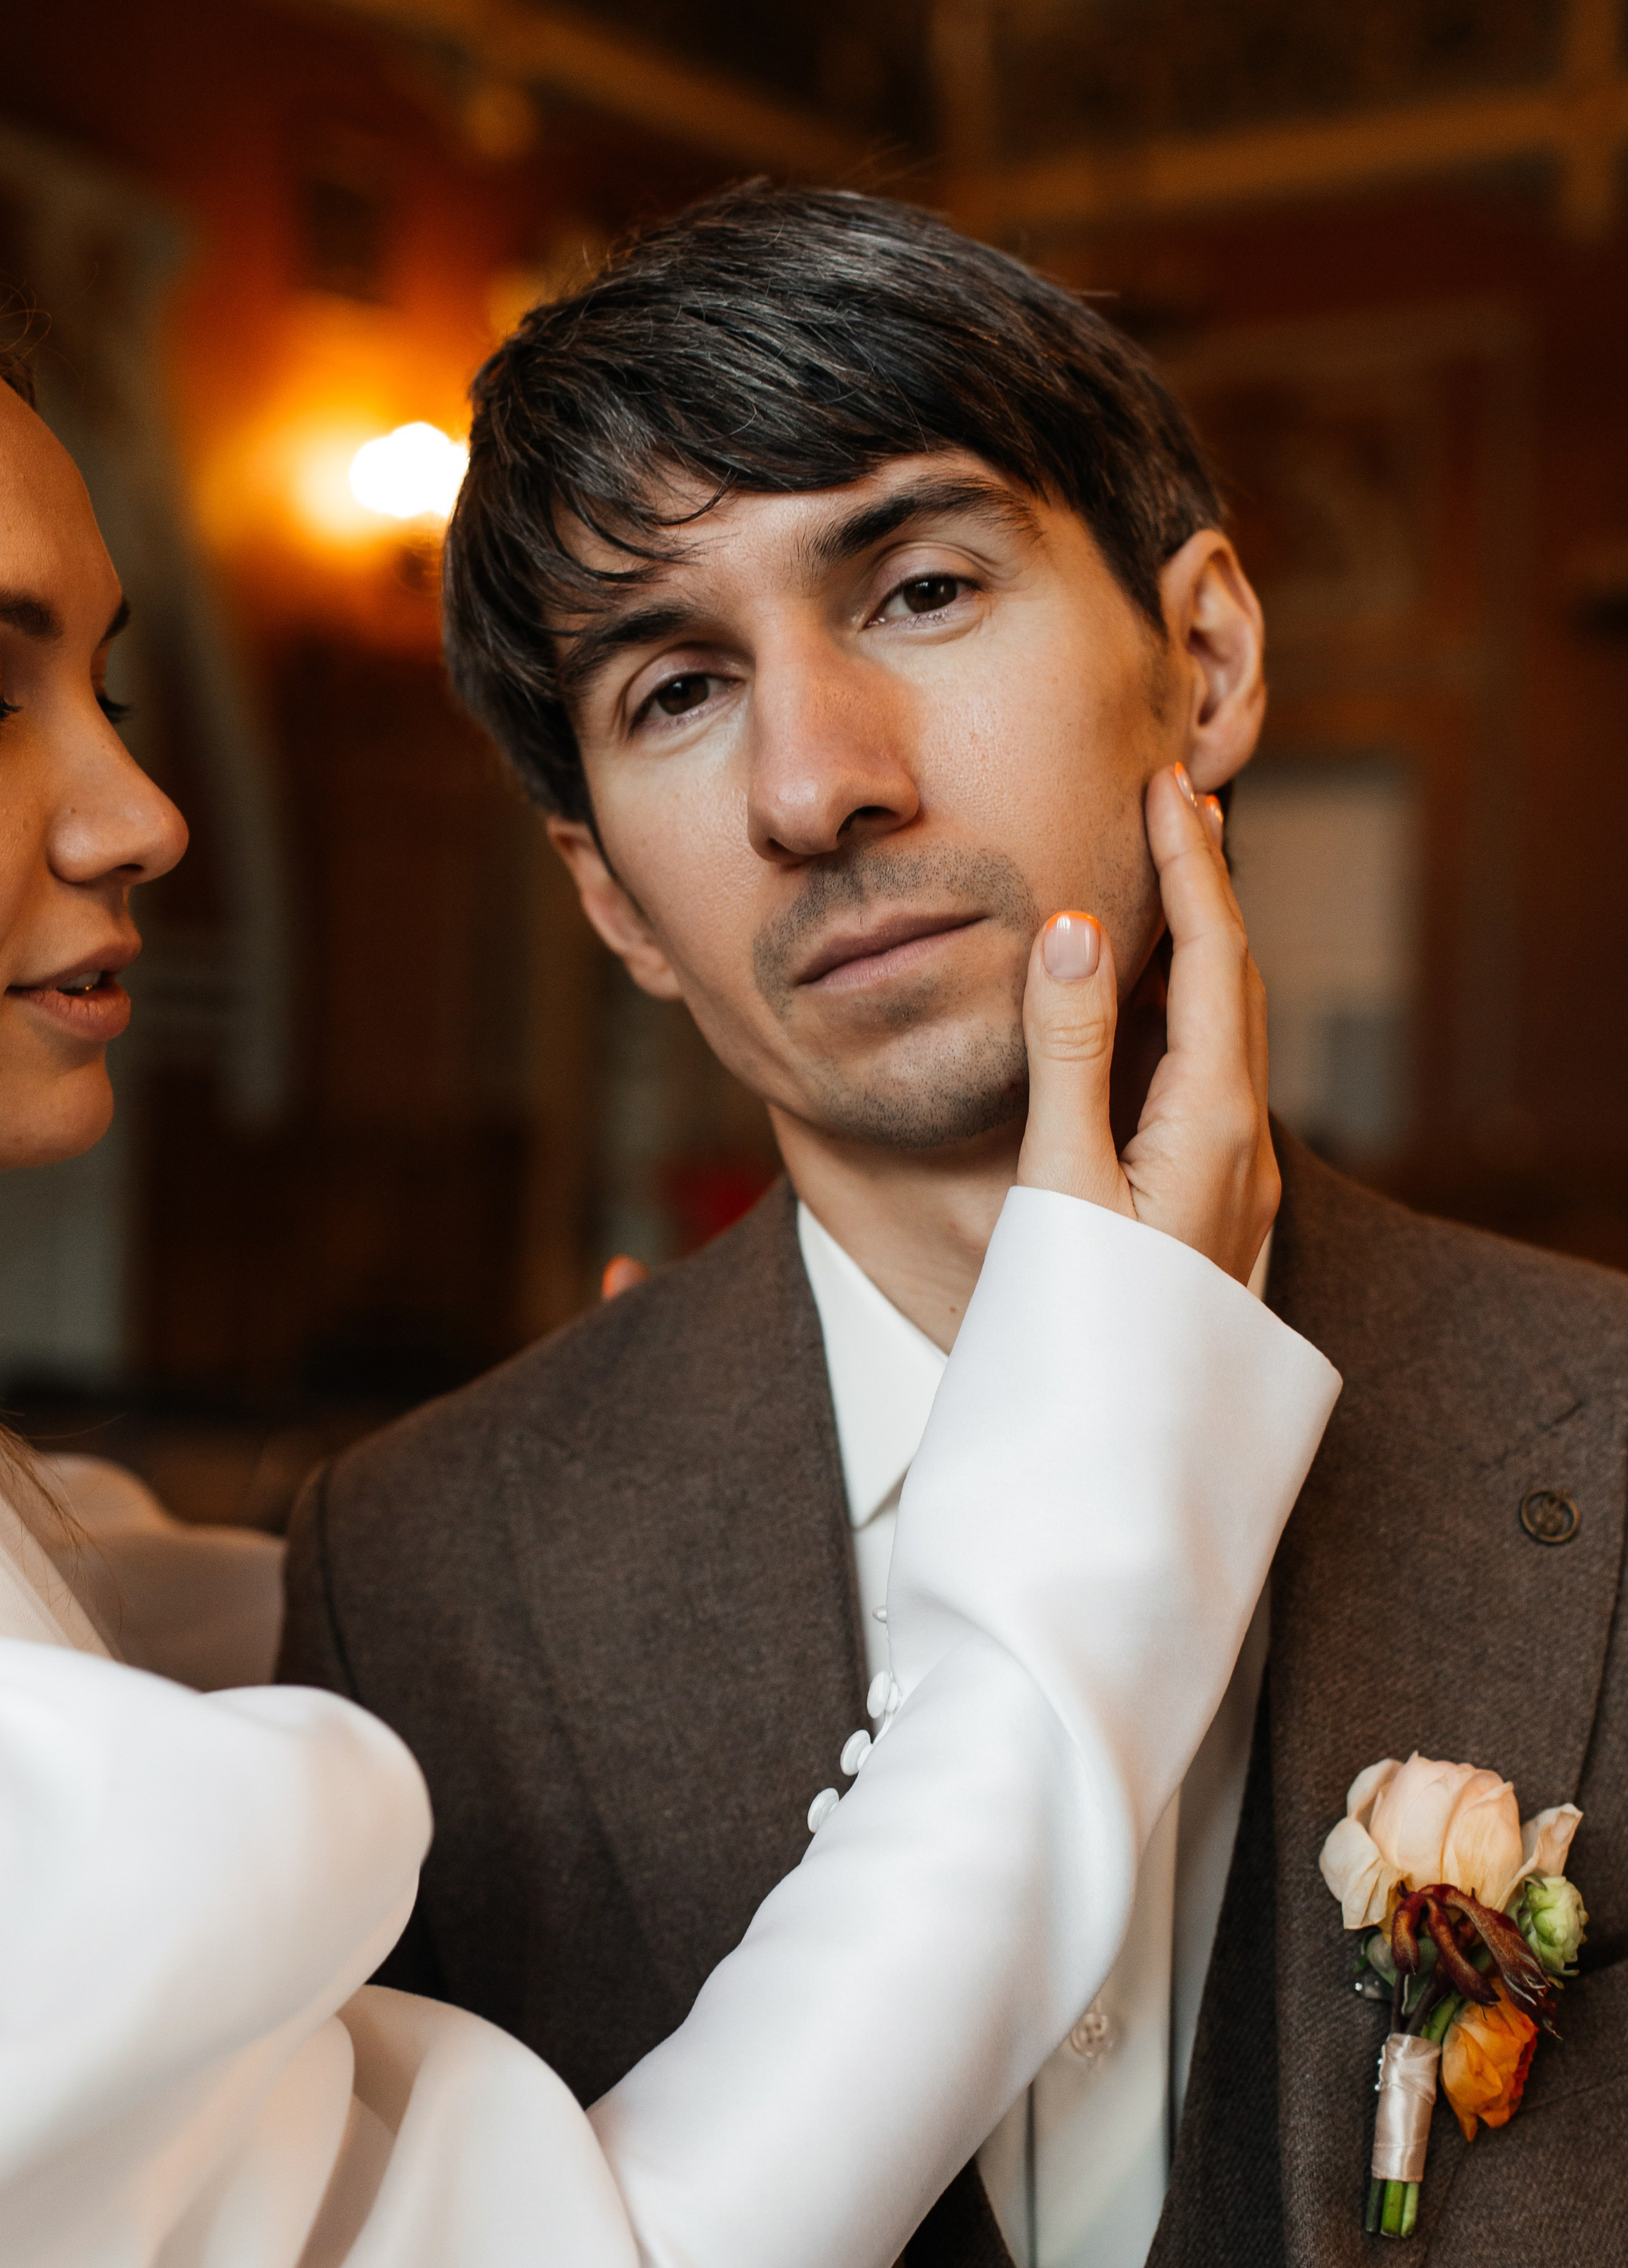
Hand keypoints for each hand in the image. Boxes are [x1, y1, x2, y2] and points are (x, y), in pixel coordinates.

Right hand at [1015, 761, 1277, 1283]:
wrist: (1122, 1447)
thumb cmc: (1082, 1325)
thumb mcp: (1060, 1184)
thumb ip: (1067, 1056)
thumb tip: (1071, 928)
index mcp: (1212, 1123)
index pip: (1210, 958)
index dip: (1190, 866)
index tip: (1168, 786)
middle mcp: (1242, 1144)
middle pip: (1237, 981)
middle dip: (1212, 884)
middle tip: (1181, 801)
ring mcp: (1236, 1178)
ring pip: (1233, 1028)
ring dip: (1209, 942)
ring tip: (1181, 874)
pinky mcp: (1214, 1204)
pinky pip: (1217, 1074)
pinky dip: (1196, 1006)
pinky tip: (1164, 1004)